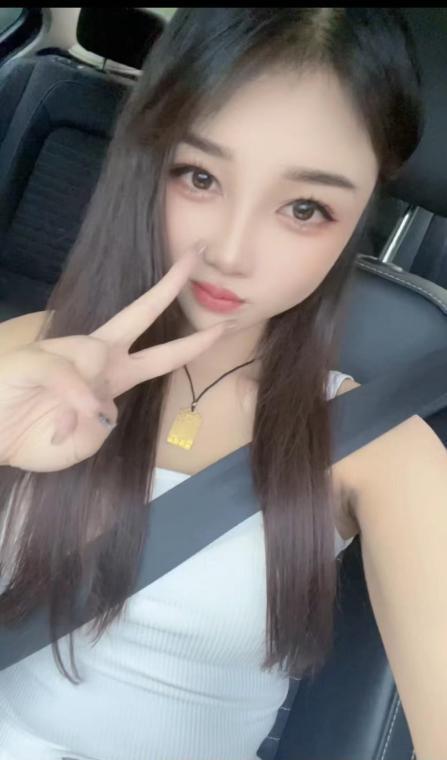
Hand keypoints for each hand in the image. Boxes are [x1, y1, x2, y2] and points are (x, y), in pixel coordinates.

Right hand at [0, 244, 232, 471]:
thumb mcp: (85, 442)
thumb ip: (103, 423)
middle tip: (198, 255)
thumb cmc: (34, 437)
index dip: (193, 342)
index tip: (221, 326)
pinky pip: (68, 373)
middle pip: (140, 313)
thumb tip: (102, 402)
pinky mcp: (37, 356)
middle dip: (170, 285)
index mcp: (113, 375)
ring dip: (85, 403)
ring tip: (59, 430)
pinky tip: (60, 424)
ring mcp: (65, 351)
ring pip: (98, 355)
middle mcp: (95, 356)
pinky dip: (70, 403)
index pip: (161, 353)